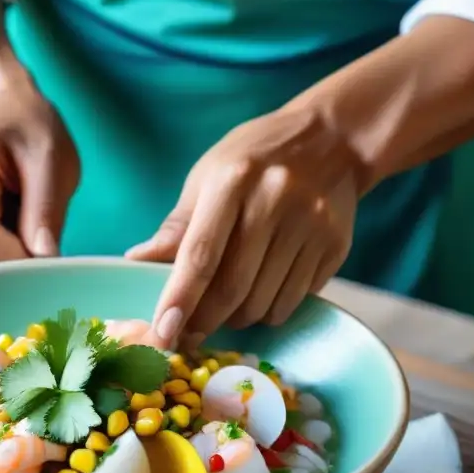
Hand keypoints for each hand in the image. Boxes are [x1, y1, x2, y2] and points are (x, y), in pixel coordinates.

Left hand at [126, 106, 362, 347]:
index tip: (163, 332)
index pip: (201, 254)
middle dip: (205, 321)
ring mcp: (311, 225)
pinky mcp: (335, 245)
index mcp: (234, 180)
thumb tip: (138, 261)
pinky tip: (262, 295)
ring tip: (227, 308)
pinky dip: (271, 310)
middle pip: (233, 287)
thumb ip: (177, 224)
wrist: (333, 139)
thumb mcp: (209, 176)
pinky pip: (295, 299)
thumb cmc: (255, 158)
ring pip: (265, 302)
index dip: (180, 299)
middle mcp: (276, 201)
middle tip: (188, 334)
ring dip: (238, 319)